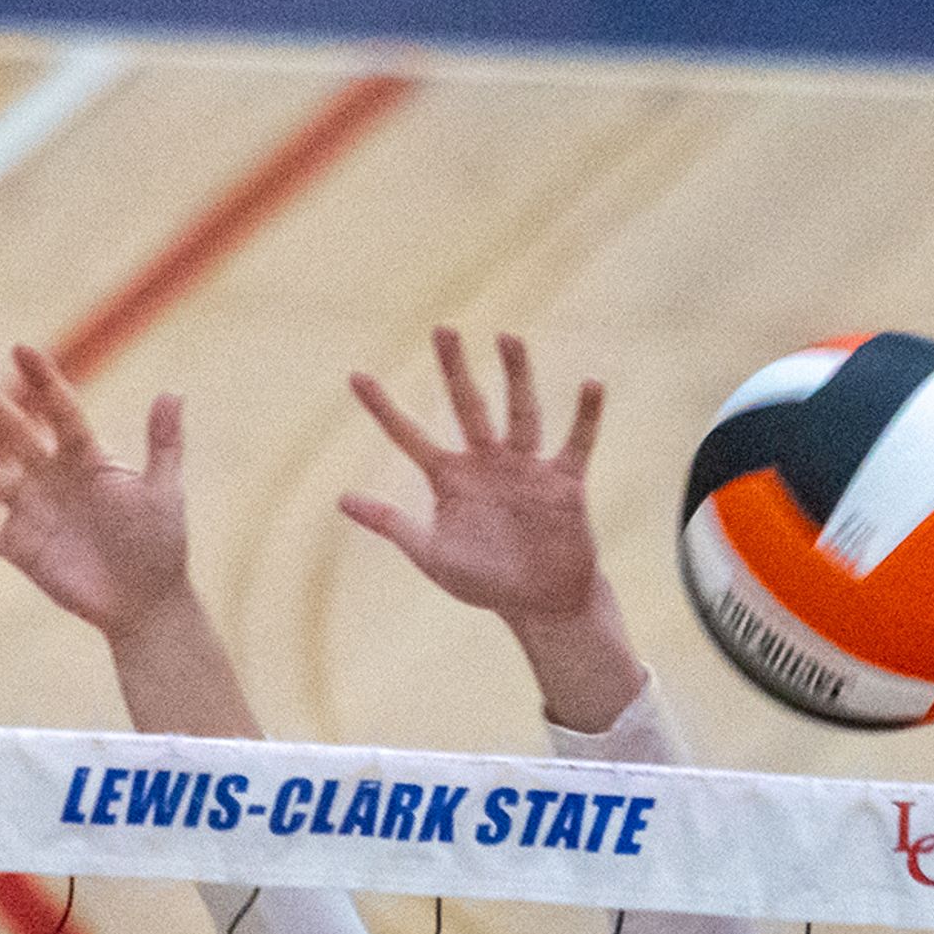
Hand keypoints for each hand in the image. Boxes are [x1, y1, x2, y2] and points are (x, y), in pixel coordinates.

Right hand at [0, 348, 197, 637]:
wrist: (145, 602)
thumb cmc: (160, 544)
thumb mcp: (163, 493)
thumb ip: (164, 444)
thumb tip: (173, 392)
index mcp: (87, 457)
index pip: (61, 411)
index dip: (42, 382)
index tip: (21, 349)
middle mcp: (50, 474)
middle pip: (11, 430)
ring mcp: (29, 508)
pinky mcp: (17, 546)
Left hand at [341, 329, 609, 629]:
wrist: (541, 603)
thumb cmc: (485, 580)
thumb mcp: (431, 554)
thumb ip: (390, 524)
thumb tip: (340, 500)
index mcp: (450, 478)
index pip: (410, 437)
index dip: (384, 409)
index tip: (356, 376)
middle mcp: (487, 463)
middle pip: (467, 407)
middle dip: (455, 371)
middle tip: (442, 330)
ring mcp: (526, 469)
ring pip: (521, 414)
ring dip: (516, 377)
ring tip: (508, 337)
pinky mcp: (564, 483)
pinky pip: (577, 444)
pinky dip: (586, 417)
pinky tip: (592, 384)